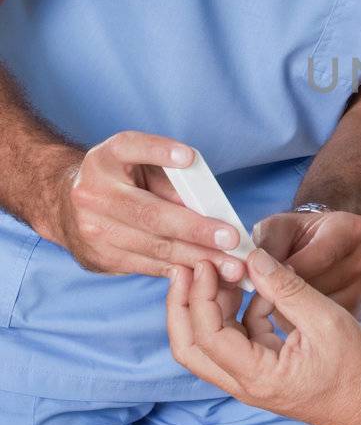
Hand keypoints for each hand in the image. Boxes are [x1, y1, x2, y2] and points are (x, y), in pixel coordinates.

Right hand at [44, 132, 251, 283]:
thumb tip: (211, 208)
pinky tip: (208, 275)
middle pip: (151, 214)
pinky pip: (147, 266)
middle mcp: (93, 193)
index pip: (132, 148)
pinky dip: (180, 271)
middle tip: (231, 239)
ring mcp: (92, 229)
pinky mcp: (99, 257)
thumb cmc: (120, 178)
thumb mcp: (140, 164)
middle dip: (196, 229)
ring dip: (197, 259)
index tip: (188, 157)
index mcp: (106, 158)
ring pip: (153, 247)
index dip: (159, 151)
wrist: (66, 204)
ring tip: (231, 267)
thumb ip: (171, 178)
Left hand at [166, 249, 360, 424]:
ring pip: (206, 344)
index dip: (201, 296)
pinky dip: (235, 312)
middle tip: (189, 268)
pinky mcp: (259, 370)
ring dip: (208, 306)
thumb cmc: (356, 371)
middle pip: (190, 347)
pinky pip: (233, 339)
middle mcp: (245, 383)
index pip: (208, 336)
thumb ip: (288, 289)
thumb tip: (255, 259)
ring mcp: (249, 379)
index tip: (207, 265)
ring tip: (224, 271)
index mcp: (258, 377)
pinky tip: (256, 289)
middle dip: (182, 305)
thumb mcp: (326, 320)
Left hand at [247, 209, 360, 332]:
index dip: (284, 274)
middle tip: (263, 292)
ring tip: (278, 298)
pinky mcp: (360, 308)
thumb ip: (266, 245)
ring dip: (293, 310)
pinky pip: (325, 322)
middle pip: (319, 287)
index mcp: (351, 230)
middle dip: (286, 293)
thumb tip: (254, 269)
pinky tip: (293, 309)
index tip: (261, 281)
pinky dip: (304, 321)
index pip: (318, 259)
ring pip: (320, 309)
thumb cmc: (300, 233)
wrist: (322, 241)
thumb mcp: (278, 227)